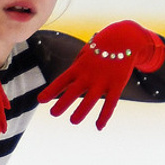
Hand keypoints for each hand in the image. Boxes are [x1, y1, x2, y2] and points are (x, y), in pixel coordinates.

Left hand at [40, 20, 164, 130]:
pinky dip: (104, 116)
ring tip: (73, 120)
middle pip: (72, 92)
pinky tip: (98, 126)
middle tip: (53, 113)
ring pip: (89, 101)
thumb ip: (76, 69)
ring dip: (80, 112)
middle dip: (61, 104)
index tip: (40, 100)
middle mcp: (89, 75)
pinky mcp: (117, 85)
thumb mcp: (84, 54)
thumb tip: (67, 84)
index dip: (51, 91)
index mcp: (79, 67)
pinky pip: (110, 104)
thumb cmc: (100, 47)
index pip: (61, 81)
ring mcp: (103, 81)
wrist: (124, 38)